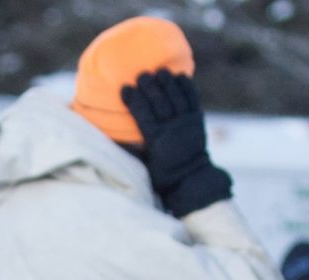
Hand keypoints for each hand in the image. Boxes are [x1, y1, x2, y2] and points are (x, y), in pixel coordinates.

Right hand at [119, 69, 231, 217]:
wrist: (193, 179)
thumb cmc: (164, 175)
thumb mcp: (145, 167)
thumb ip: (131, 152)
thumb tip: (110, 138)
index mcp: (156, 139)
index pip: (143, 114)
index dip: (134, 100)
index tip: (124, 88)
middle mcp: (172, 128)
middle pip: (160, 102)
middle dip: (150, 86)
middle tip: (141, 74)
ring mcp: (187, 122)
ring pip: (176, 97)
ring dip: (168, 82)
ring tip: (159, 71)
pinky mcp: (198, 119)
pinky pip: (192, 98)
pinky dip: (186, 86)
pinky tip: (179, 76)